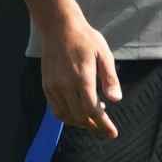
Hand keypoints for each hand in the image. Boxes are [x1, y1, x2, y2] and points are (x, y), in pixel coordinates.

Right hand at [38, 14, 121, 138]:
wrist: (59, 28)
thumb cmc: (86, 39)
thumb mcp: (105, 55)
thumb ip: (110, 79)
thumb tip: (116, 100)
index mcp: (82, 78)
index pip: (92, 110)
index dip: (103, 125)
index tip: (112, 133)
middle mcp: (64, 85)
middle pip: (79, 117)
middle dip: (94, 126)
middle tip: (106, 129)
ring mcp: (53, 87)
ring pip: (65, 116)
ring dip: (80, 122)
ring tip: (94, 120)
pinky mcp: (46, 86)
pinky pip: (55, 108)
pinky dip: (68, 115)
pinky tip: (79, 111)